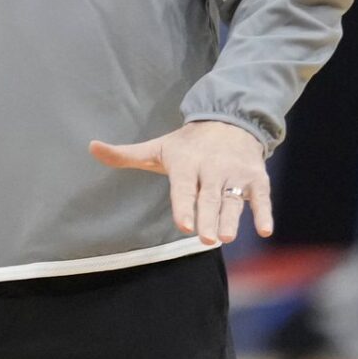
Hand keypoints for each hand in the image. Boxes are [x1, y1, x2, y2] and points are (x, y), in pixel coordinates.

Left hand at [90, 121, 273, 245]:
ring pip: (234, 199)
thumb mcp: (158, 147)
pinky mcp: (257, 177)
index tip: (185, 225)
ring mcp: (236, 172)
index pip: (185, 187)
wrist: (231, 118)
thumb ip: (126, 154)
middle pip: (210, 197)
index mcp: (188, 162)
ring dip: (233, 218)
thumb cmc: (189, 143)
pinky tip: (265, 230)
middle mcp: (213, 167)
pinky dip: (264, 212)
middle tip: (206, 240)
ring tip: (227, 236)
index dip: (185, 205)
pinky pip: (261, 196)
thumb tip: (91, 147)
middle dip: (209, 218)